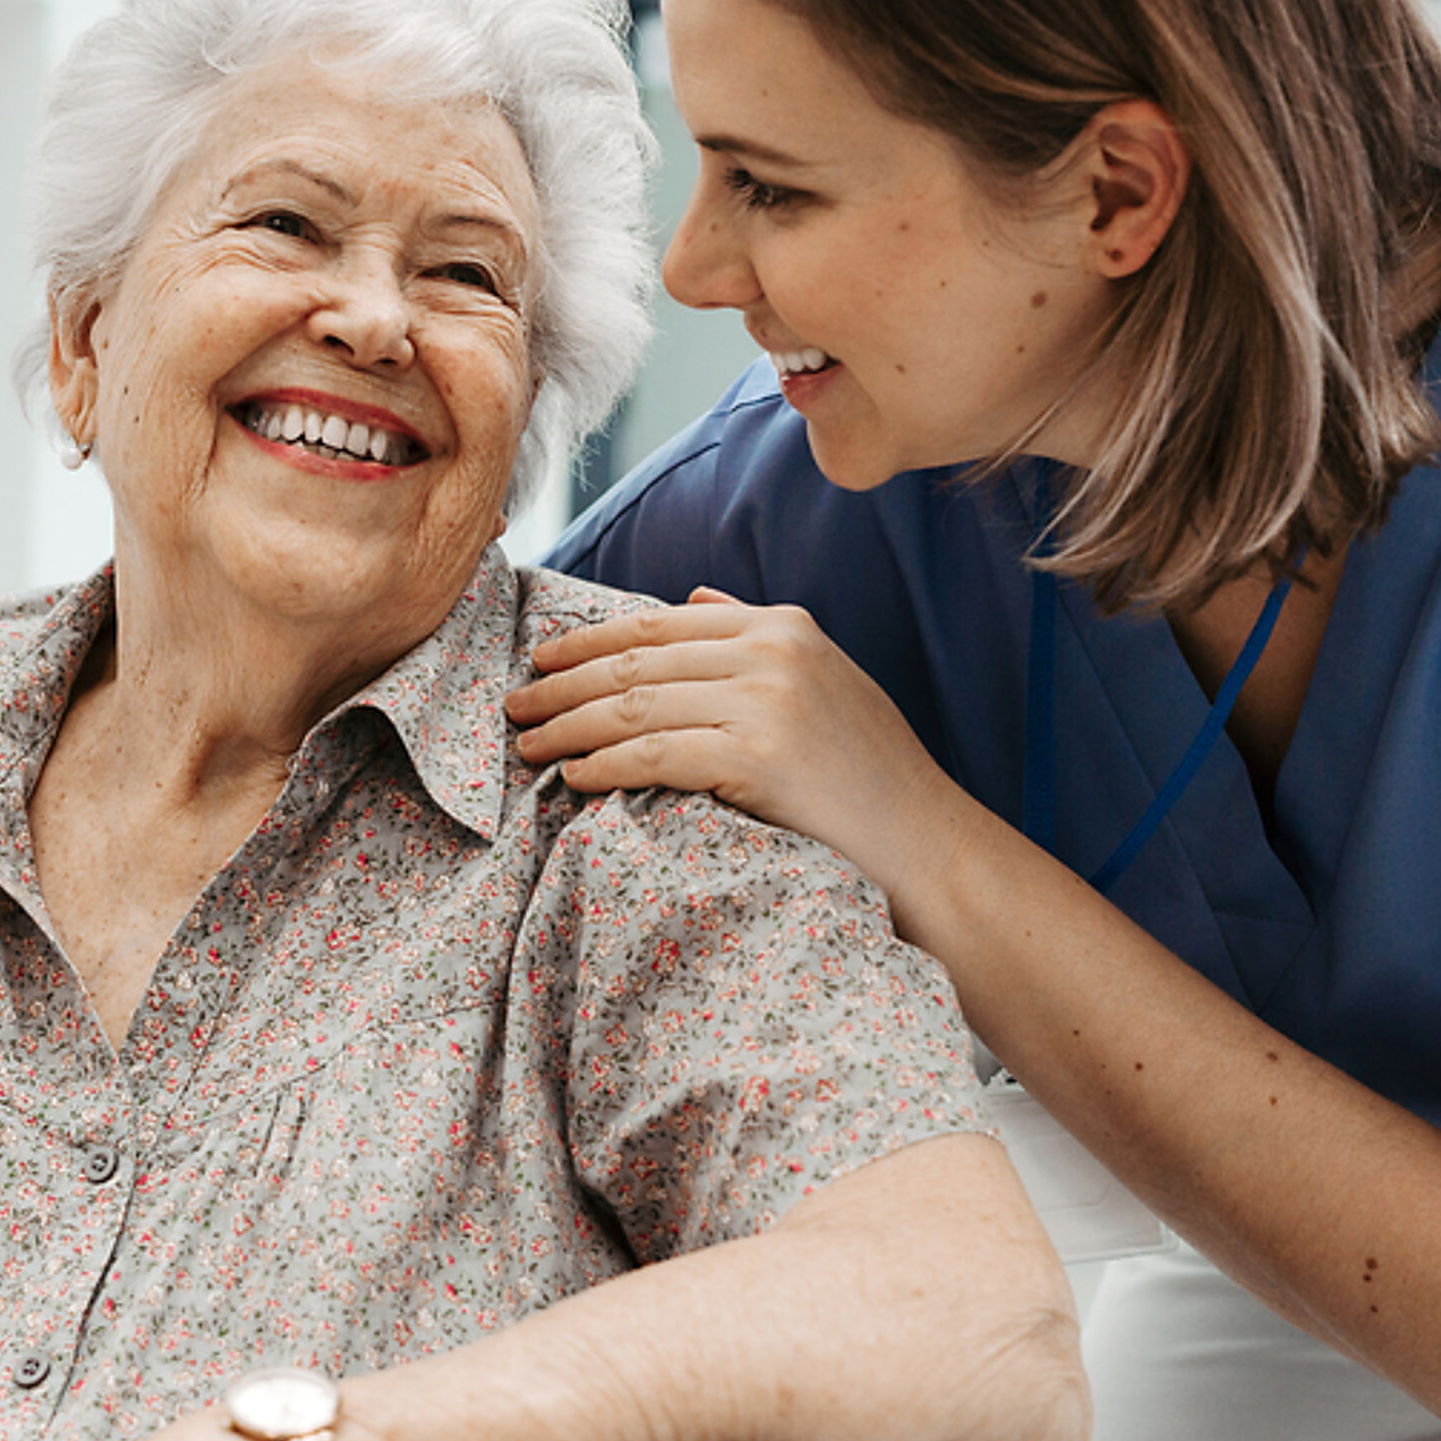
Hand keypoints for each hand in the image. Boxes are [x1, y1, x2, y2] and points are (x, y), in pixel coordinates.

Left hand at [505, 589, 969, 913]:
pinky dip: (603, 763)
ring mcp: (766, 701)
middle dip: (563, 683)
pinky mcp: (757, 756)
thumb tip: (693, 596)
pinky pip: (654, 753)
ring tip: (528, 744)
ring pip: (634, 705)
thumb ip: (755, 632)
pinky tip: (573, 776)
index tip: (542, 658)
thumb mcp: (822, 680)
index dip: (590, 639)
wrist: (925, 844)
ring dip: (569, 726)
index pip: (660, 622)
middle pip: (637, 661)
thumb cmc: (868, 775)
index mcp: (782, 624)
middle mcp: (772, 651)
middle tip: (515, 705)